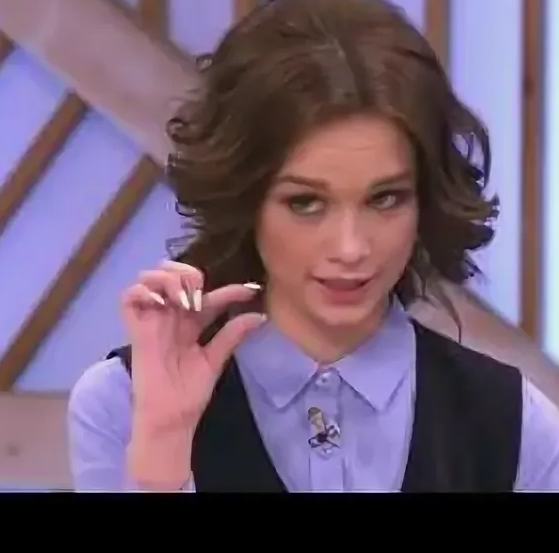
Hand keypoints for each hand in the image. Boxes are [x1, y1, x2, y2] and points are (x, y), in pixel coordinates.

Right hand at [121, 260, 264, 487]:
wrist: (171, 418)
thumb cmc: (190, 392)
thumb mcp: (215, 359)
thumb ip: (232, 335)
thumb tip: (260, 316)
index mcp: (192, 323)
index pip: (210, 296)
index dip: (230, 289)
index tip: (251, 291)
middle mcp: (171, 316)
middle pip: (173, 273)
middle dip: (187, 273)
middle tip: (199, 292)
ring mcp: (152, 320)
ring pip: (149, 277)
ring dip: (167, 279)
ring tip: (182, 299)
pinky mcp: (135, 329)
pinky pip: (129, 297)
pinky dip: (143, 291)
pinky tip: (160, 302)